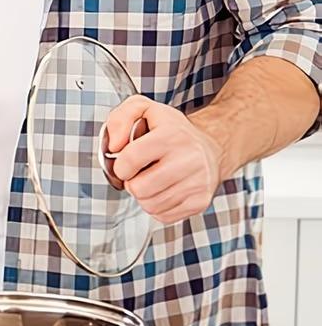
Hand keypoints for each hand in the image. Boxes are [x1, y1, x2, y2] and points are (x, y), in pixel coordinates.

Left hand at [104, 95, 223, 225]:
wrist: (211, 145)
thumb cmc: (171, 130)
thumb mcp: (143, 109)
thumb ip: (119, 119)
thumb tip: (114, 146)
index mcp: (172, 135)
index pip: (130, 160)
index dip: (120, 166)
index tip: (125, 163)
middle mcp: (189, 160)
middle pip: (139, 188)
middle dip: (131, 182)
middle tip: (138, 173)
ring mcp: (198, 183)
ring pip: (150, 205)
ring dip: (143, 195)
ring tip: (151, 180)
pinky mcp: (200, 202)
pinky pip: (163, 216)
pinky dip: (156, 206)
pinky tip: (162, 190)